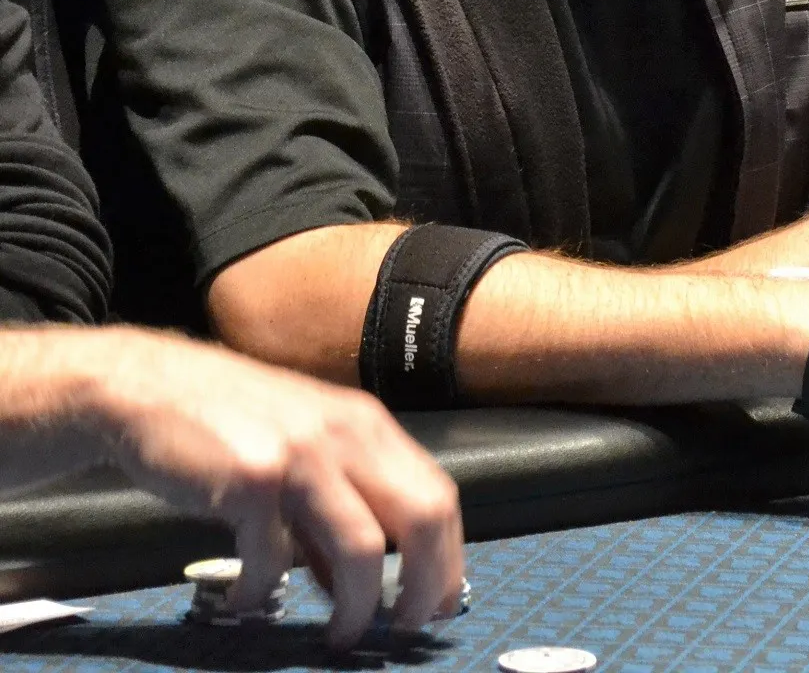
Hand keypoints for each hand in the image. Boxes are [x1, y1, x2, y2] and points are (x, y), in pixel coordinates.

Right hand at [90, 330, 461, 645]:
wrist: (148, 383)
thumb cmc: (227, 418)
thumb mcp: (302, 445)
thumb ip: (334, 507)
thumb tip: (356, 587)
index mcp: (366, 425)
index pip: (439, 495)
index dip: (448, 559)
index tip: (437, 606)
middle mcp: (345, 434)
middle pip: (423, 517)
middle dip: (425, 587)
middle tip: (404, 630)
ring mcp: (301, 455)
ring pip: (363, 547)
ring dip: (357, 609)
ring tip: (338, 637)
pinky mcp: (252, 480)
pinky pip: (275, 563)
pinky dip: (263, 597)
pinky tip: (244, 603)